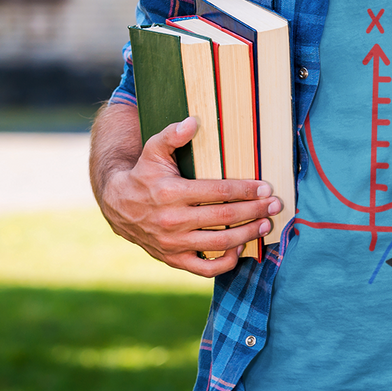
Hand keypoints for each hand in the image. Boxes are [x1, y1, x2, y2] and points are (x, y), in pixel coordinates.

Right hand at [97, 116, 281, 276]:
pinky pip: (204, 268)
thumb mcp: (152, 151)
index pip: (218, 192)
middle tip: (275, 205)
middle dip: (255, 210)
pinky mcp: (172, 259)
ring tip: (266, 224)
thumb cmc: (143, 175)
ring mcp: (172, 243)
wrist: (116, 206)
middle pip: (224, 218)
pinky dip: (226, 262)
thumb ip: (172, 136)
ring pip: (219, 243)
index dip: (246, 190)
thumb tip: (193, 122)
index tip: (266, 187)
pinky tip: (240, 247)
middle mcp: (172, 220)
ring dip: (248, 234)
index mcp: (170, 193)